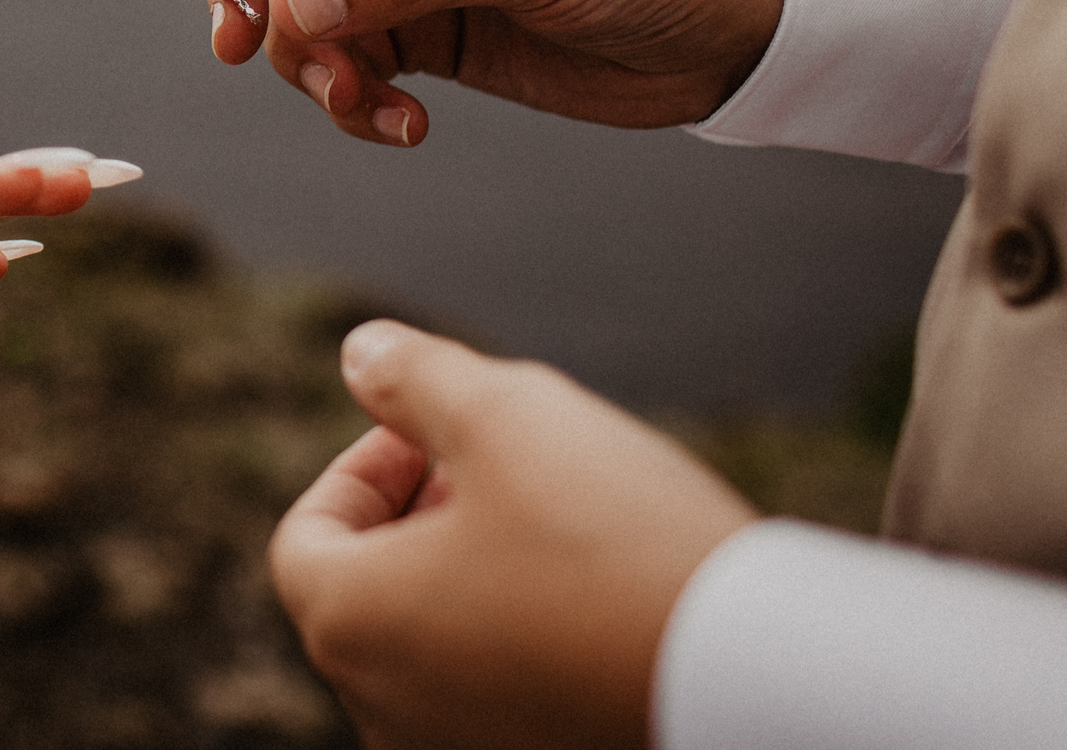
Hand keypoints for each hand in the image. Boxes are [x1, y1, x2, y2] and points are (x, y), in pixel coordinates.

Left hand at [271, 322, 756, 749]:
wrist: (759, 675)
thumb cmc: (614, 540)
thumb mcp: (503, 413)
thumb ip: (411, 377)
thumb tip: (360, 355)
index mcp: (349, 626)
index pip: (307, 540)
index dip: (362, 471)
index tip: (430, 435)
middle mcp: (384, 713)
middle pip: (368, 598)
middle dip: (420, 518)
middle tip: (499, 469)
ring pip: (436, 651)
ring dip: (473, 576)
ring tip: (559, 523)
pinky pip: (499, 698)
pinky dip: (521, 639)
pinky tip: (599, 596)